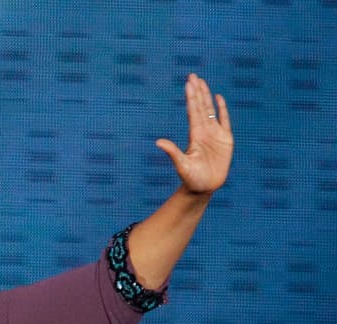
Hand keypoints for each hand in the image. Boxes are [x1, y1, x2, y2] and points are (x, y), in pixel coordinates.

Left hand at [155, 73, 232, 194]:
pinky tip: (218, 98)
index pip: (192, 111)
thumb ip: (172, 152)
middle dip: (197, 91)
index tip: (188, 84)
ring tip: (202, 82)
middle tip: (193, 75)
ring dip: (207, 96)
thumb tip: (158, 142)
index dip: (191, 97)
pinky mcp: (226, 139)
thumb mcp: (182, 165)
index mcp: (194, 135)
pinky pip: (224, 120)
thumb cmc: (191, 178)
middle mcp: (204, 131)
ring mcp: (215, 134)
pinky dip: (222, 109)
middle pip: (200, 106)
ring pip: (210, 110)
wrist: (204, 187)